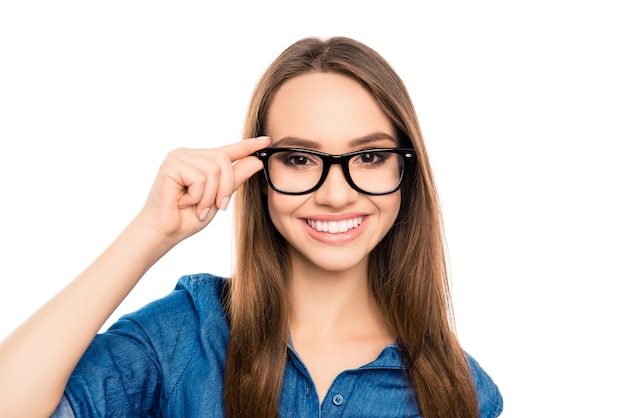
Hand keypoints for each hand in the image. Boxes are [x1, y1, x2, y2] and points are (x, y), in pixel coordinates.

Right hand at [137, 136, 269, 242]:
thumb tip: (256, 161)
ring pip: (214, 171)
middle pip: (224, 162)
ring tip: (196, 206)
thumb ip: (234, 179)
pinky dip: (197, 197)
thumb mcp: (218, 198)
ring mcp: (178, 157)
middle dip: (224, 188)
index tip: (267, 140)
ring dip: (209, 196)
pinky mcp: (171, 165)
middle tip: (215, 206)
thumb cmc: (187, 217)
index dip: (249, 146)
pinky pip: (200, 178)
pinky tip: (183, 202)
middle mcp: (189, 154)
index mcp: (201, 161)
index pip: (229, 150)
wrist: (164, 232)